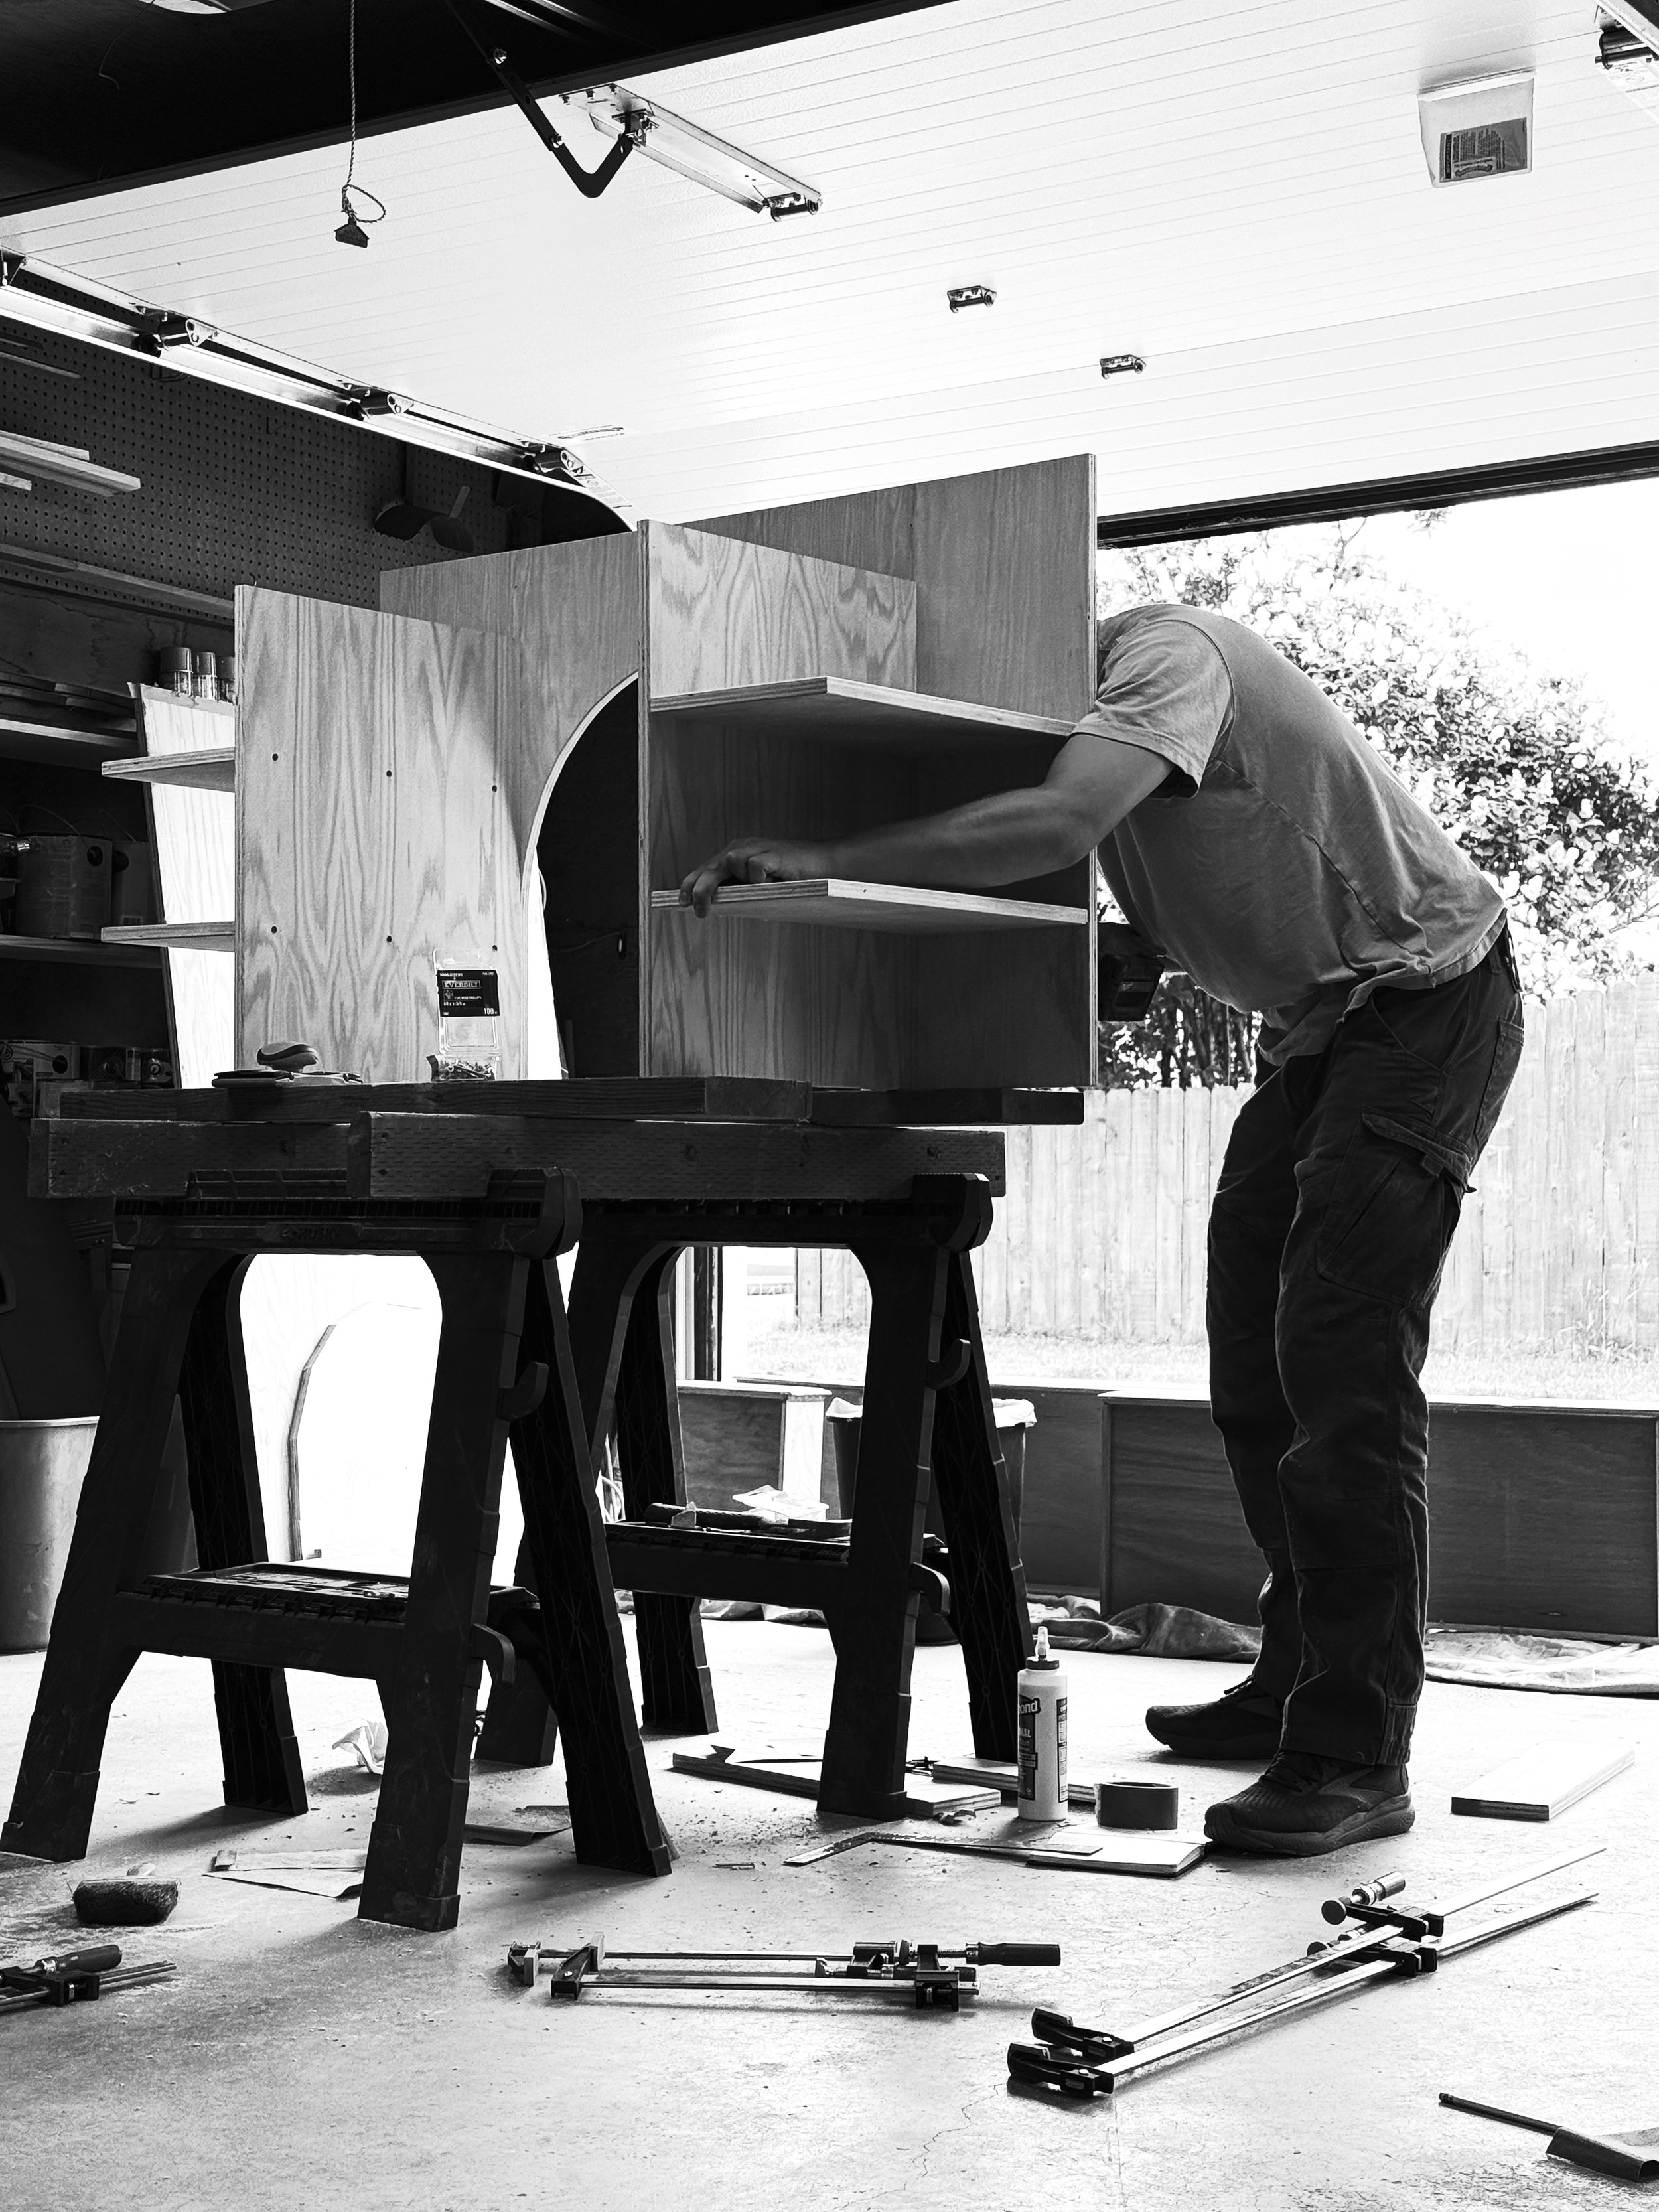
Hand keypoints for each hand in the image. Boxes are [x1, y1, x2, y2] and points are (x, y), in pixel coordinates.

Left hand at [678, 836, 827, 917]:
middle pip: (711, 867)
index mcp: (736, 854)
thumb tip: (714, 906)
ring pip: (730, 863)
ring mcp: (758, 847)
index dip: (692, 884)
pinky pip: (754, 867)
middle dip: (701, 889)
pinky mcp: (773, 853)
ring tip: (760, 890)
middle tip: (698, 911)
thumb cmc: (792, 878)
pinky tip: (773, 883)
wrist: (827, 865)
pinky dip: (759, 880)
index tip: (681, 901)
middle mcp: (743, 847)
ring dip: (739, 883)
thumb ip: (740, 891)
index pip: (706, 868)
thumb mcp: (760, 886)